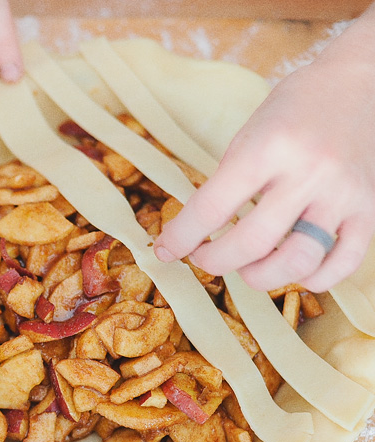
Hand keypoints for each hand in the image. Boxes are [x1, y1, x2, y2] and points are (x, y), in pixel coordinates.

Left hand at [153, 7, 374, 292]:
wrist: (358, 83)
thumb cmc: (293, 110)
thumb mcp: (248, 136)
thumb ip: (226, 184)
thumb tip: (194, 235)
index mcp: (269, 148)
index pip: (213, 207)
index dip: (181, 237)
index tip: (165, 250)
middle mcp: (309, 172)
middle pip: (252, 243)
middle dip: (214, 261)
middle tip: (203, 258)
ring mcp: (343, 194)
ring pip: (297, 261)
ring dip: (261, 276)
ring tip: (247, 267)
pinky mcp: (370, 209)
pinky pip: (343, 263)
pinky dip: (313, 279)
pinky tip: (292, 271)